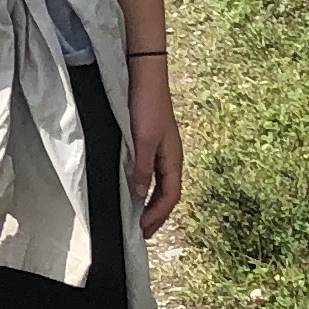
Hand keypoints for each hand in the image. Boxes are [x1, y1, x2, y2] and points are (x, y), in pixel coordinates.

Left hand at [127, 56, 182, 235]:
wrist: (146, 77)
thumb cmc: (147, 107)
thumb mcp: (144, 140)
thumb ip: (142, 168)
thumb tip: (139, 194)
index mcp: (173, 159)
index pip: (170, 196)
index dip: (158, 215)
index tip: (143, 230)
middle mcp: (170, 157)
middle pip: (168, 194)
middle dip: (157, 215)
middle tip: (142, 232)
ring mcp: (162, 150)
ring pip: (160, 184)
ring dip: (151, 203)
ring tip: (139, 217)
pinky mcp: (151, 142)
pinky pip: (152, 172)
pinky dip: (146, 187)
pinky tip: (135, 190)